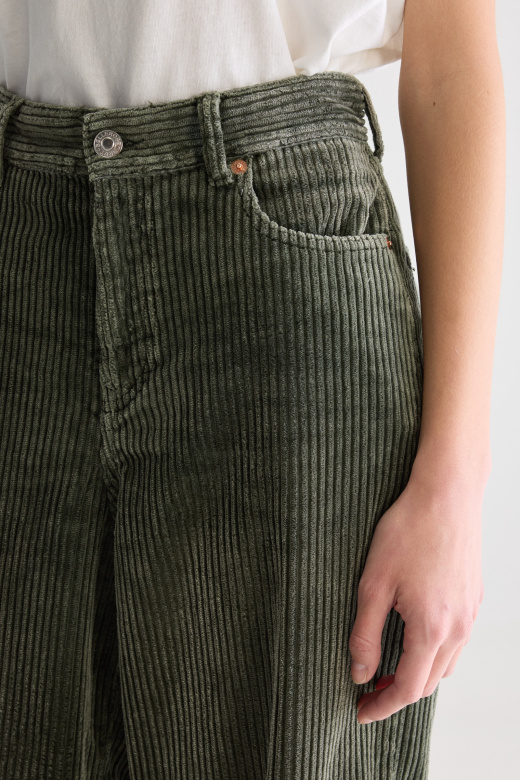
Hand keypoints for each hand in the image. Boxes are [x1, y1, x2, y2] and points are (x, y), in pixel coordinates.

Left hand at [348, 464, 485, 723]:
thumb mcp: (373, 584)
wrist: (446, 494)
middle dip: (397, 692)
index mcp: (431, 629)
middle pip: (429, 683)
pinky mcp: (474, 598)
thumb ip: (365, 634)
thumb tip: (359, 672)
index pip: (407, 689)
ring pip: (445, 664)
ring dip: (417, 673)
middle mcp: (458, 628)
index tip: (360, 711)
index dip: (381, 706)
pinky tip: (413, 634)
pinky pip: (456, 641)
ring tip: (387, 663)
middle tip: (367, 688)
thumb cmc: (408, 531)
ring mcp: (470, 613)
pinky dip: (434, 651)